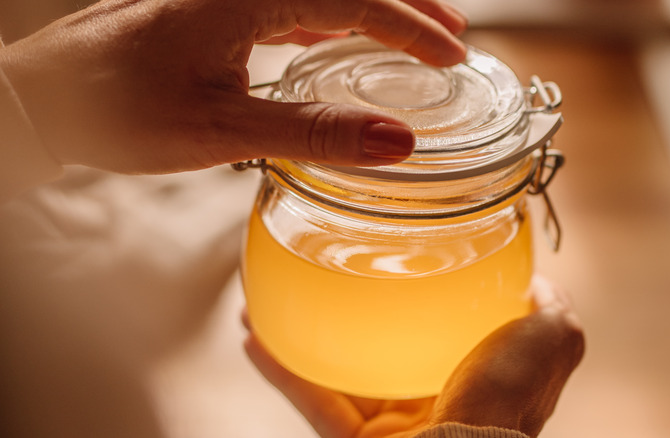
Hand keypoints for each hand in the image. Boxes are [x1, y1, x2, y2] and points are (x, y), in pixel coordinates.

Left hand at [0, 0, 466, 173]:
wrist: (47, 98)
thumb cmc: (119, 107)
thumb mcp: (224, 129)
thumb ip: (314, 131)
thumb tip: (395, 142)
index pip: (356, 1)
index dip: (412, 30)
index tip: (453, 58)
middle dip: (407, 8)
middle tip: (453, 39)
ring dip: (372, 14)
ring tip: (416, 39)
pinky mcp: (215, 11)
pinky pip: (292, 6)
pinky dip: (331, 24)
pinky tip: (341, 44)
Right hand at [243, 276, 584, 437]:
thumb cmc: (510, 401)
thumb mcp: (553, 340)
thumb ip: (552, 310)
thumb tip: (541, 284)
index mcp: (474, 375)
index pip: (440, 329)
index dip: (420, 298)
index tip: (400, 263)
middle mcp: (430, 400)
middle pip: (381, 349)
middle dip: (351, 316)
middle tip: (327, 275)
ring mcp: (390, 423)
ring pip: (337, 372)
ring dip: (301, 337)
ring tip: (272, 299)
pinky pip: (311, 400)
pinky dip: (281, 370)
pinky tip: (254, 333)